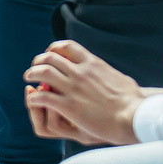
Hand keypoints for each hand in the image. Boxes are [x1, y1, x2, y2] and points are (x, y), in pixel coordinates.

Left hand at [21, 40, 143, 146]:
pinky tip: (33, 100)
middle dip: (39, 61)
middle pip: (50, 58)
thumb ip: (108, 73)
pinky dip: (34, 97)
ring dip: (32, 74)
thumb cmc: (132, 101)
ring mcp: (73, 88)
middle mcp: (81, 72)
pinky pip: (43, 97)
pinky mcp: (69, 106)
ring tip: (28, 79)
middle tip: (34, 68)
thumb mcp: (120, 78)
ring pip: (43, 73)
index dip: (53, 48)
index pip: (67, 46)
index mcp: (92, 64)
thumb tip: (107, 72)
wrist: (134, 116)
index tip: (49, 54)